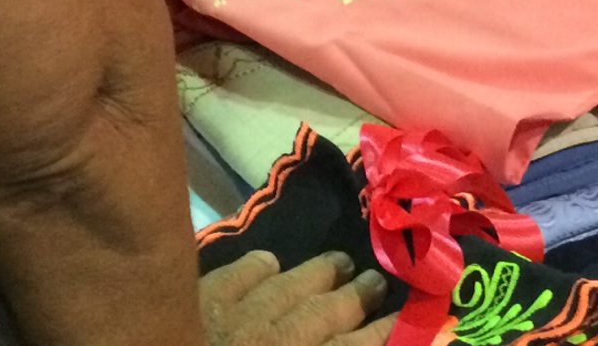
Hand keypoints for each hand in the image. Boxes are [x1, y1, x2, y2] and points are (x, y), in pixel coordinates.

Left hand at [200, 249, 393, 345]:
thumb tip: (340, 344)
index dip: (376, 337)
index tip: (403, 319)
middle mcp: (268, 341)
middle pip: (318, 317)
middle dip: (354, 300)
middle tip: (378, 280)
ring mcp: (229, 319)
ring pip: (282, 290)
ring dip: (314, 275)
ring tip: (341, 262)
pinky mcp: (193, 306)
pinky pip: (230, 279)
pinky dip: (253, 268)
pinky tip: (269, 260)